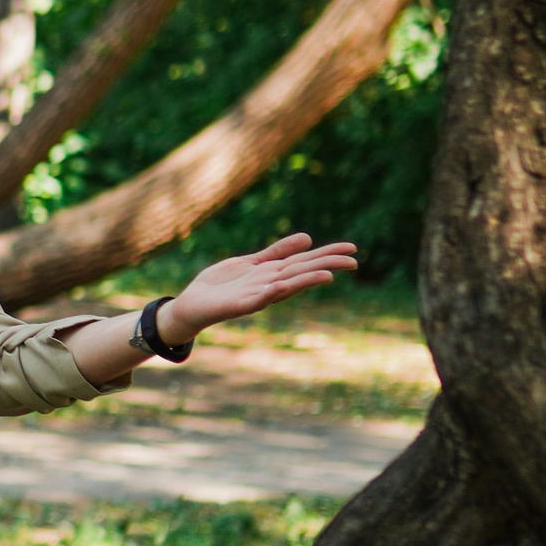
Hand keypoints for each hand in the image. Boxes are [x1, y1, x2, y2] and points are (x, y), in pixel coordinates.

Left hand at [167, 233, 359, 337]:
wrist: (192, 304)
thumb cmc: (222, 285)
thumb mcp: (251, 262)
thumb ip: (276, 252)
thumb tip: (308, 239)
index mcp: (273, 273)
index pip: (305, 261)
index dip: (328, 254)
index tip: (353, 248)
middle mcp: (269, 285)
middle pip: (301, 272)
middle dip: (326, 266)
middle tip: (353, 261)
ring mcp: (255, 296)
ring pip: (285, 287)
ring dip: (305, 281)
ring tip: (328, 274)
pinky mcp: (238, 306)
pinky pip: (256, 300)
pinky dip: (269, 293)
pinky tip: (281, 285)